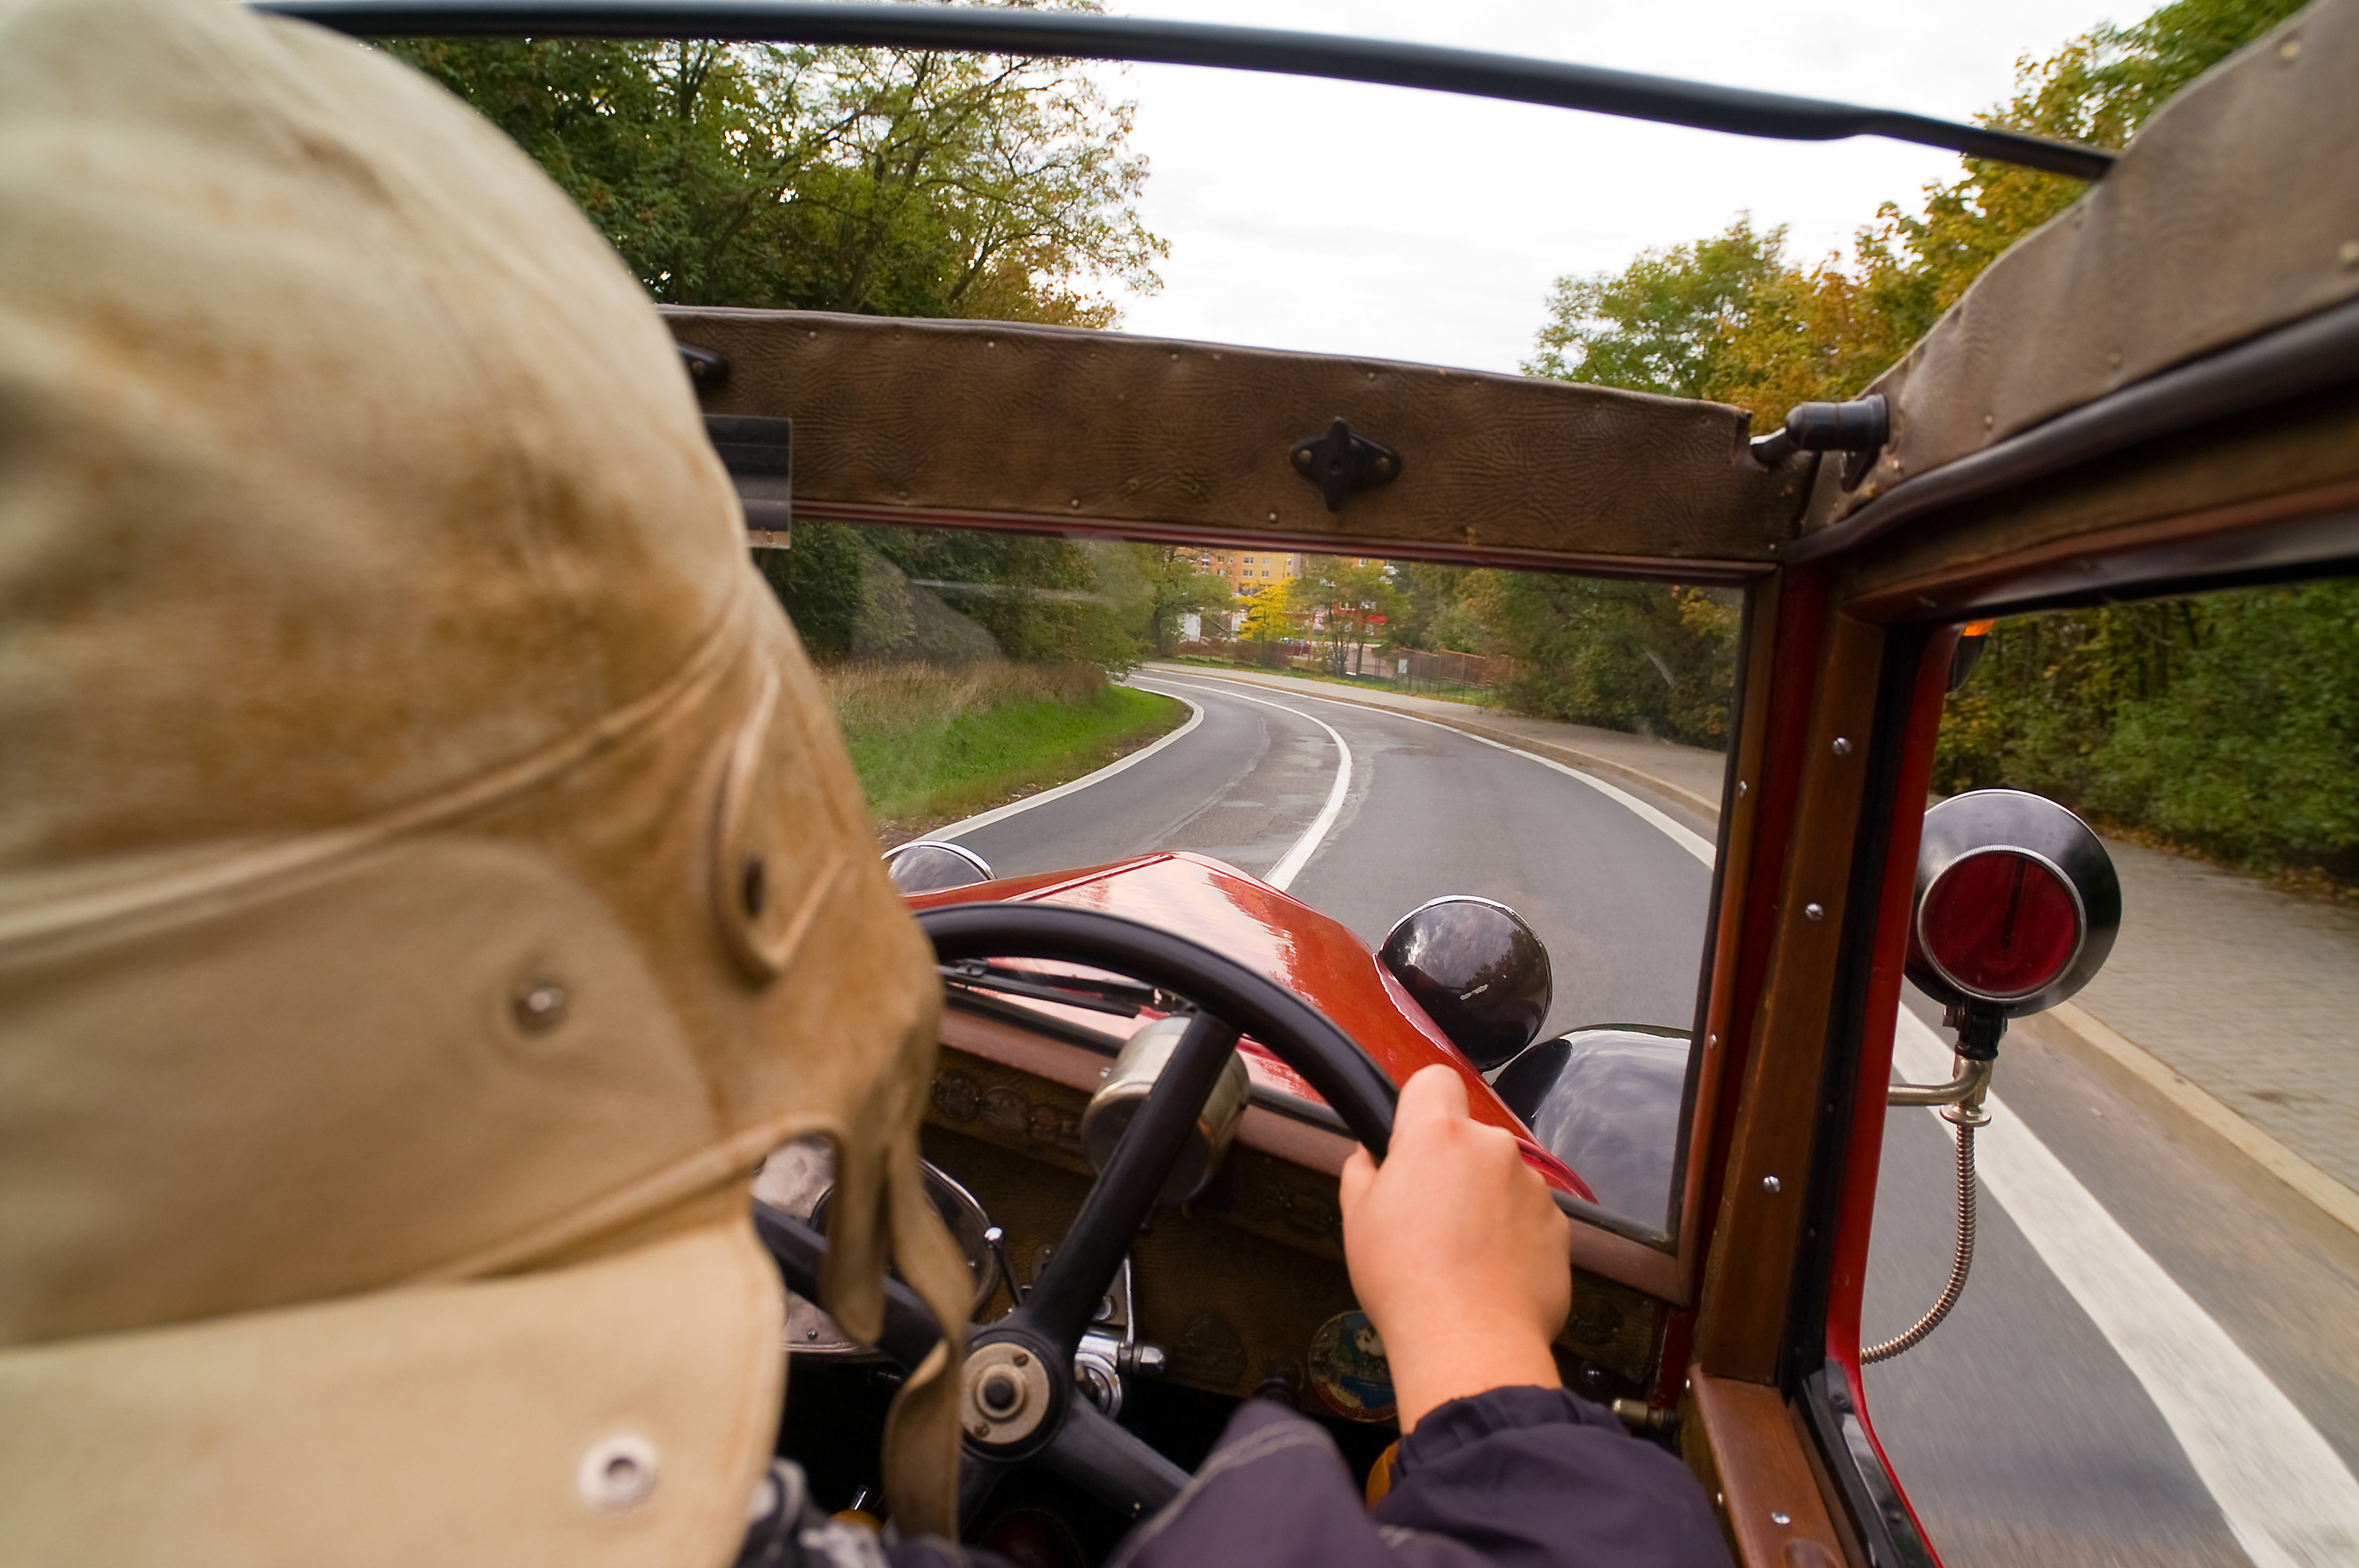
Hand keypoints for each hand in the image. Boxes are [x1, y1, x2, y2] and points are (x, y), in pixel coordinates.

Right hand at [1338, 1065, 1572, 1430]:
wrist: (1470, 1342)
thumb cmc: (1408, 1282)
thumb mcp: (1357, 1219)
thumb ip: (1363, 1172)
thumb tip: (1370, 1159)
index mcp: (1438, 1136)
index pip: (1435, 1080)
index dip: (1421, 1104)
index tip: (1411, 1138)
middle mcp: (1493, 1149)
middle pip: (1470, 1139)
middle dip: (1453, 1168)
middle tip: (1427, 1218)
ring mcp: (1533, 1187)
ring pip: (1502, 1180)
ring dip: (1485, 1205)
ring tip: (1460, 1257)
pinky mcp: (1560, 1227)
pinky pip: (1529, 1219)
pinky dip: (1513, 1239)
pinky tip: (1489, 1275)